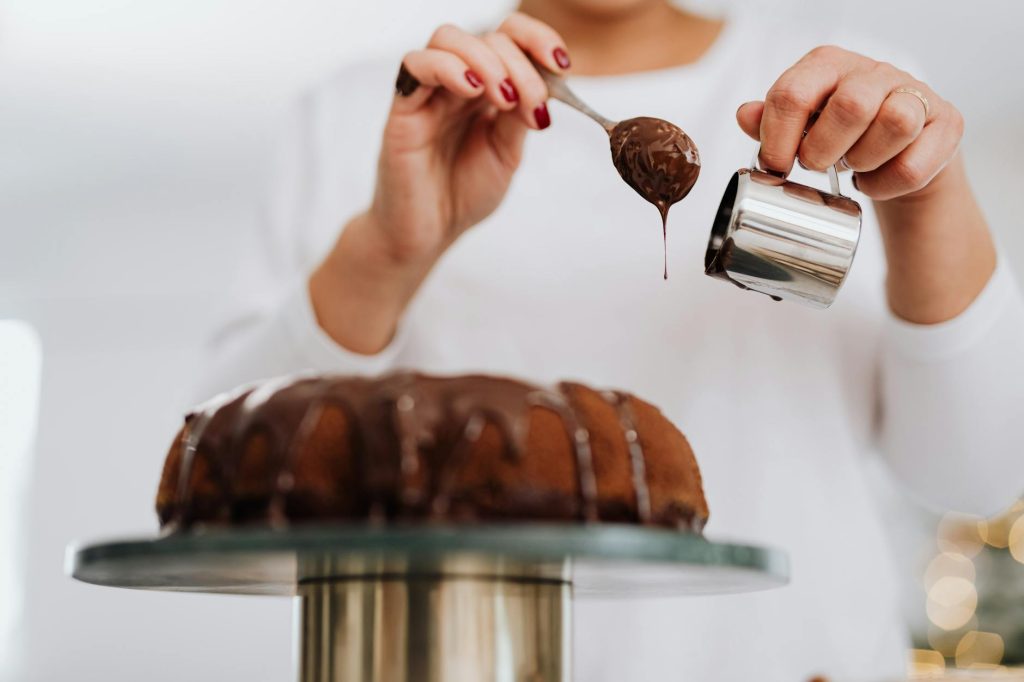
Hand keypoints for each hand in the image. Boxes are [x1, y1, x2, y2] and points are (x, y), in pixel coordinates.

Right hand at [311, 14, 570, 352]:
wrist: (427, 235)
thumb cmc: (462, 195)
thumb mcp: (506, 154)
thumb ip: (520, 117)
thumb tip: (547, 86)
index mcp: (485, 88)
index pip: (509, 38)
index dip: (537, 39)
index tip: (563, 66)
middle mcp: (456, 83)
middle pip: (486, 36)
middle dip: (520, 64)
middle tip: (532, 104)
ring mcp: (428, 92)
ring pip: (449, 38)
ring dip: (487, 60)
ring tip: (504, 99)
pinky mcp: (403, 109)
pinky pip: (416, 64)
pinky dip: (449, 68)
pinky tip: (473, 91)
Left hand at [735, 45, 993, 323]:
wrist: (896, 154)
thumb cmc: (839, 136)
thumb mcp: (799, 126)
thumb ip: (770, 120)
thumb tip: (744, 115)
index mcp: (828, 65)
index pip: (793, 93)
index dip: (776, 138)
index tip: (773, 166)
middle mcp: (874, 72)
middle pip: (851, 105)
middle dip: (823, 150)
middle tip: (815, 166)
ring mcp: (915, 94)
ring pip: (895, 123)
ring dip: (863, 160)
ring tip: (852, 167)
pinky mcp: (946, 125)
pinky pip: (916, 163)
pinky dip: (887, 183)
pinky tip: (874, 180)